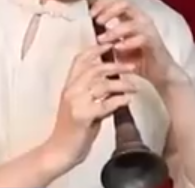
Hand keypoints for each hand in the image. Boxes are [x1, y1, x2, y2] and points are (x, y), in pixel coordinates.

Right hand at [46, 45, 138, 168]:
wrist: (60, 151)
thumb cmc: (73, 129)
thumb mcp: (81, 105)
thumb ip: (93, 92)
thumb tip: (112, 81)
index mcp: (69, 86)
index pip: (80, 60)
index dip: (96, 50)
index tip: (111, 45)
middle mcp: (70, 91)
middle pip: (94, 69)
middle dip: (116, 65)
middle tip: (132, 66)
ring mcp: (75, 103)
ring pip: (102, 84)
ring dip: (121, 83)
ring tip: (135, 86)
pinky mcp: (83, 116)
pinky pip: (105, 104)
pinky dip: (119, 100)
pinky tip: (128, 100)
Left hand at [91, 0, 181, 86]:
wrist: (159, 72)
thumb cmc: (137, 57)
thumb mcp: (117, 44)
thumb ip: (107, 35)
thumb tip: (89, 30)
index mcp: (132, 16)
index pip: (116, 1)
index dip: (102, 4)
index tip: (90, 13)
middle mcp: (141, 19)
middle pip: (125, 4)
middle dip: (108, 11)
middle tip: (97, 21)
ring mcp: (149, 30)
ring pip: (131, 23)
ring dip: (114, 30)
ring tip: (102, 40)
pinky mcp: (154, 42)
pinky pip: (141, 38)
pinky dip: (127, 43)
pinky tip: (117, 48)